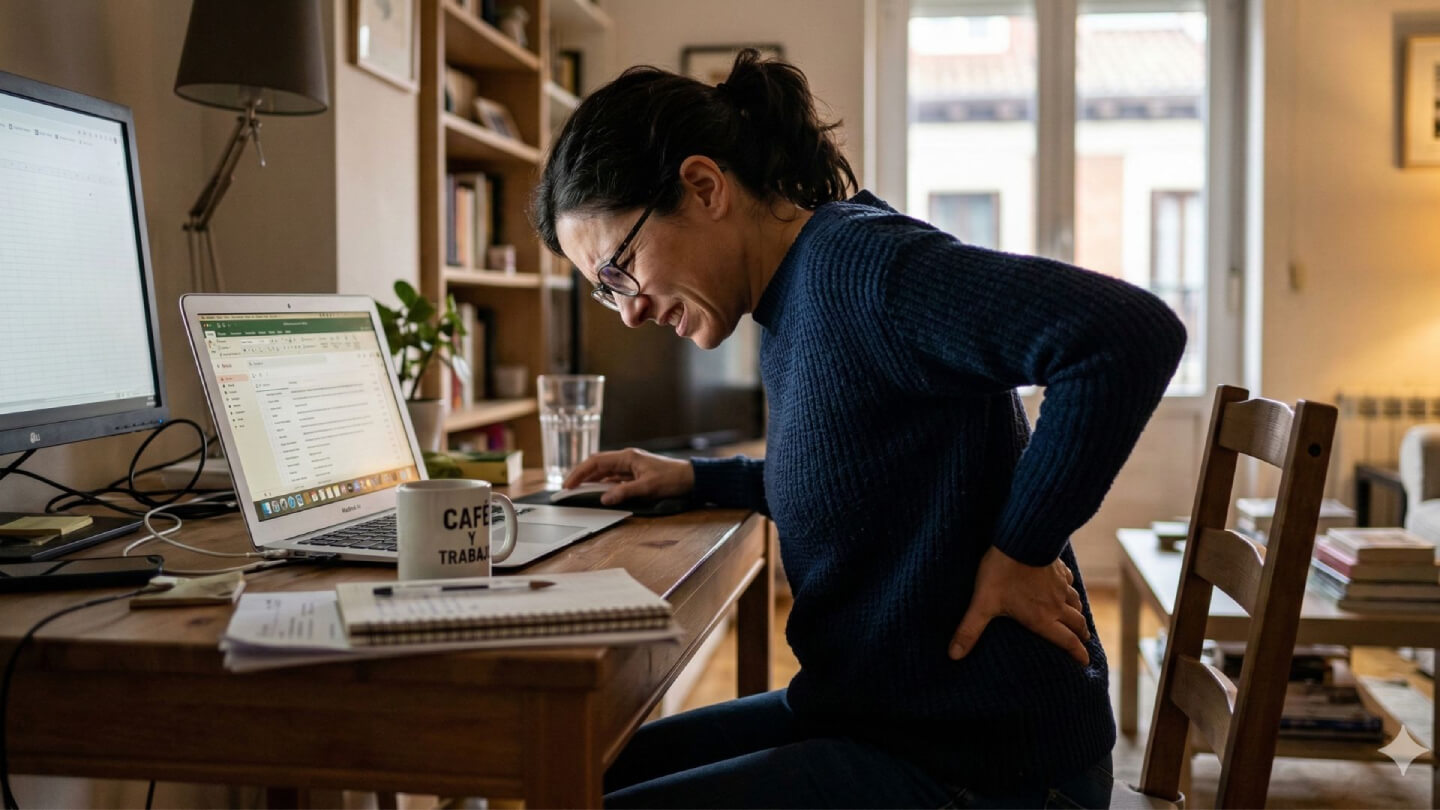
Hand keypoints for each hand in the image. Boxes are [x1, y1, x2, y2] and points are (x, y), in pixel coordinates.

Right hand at [562, 448, 694, 505]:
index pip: (596, 462)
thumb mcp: (648, 487)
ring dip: (591, 480)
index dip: (580, 472)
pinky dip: (603, 484)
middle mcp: (627, 459)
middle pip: (597, 465)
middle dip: (581, 475)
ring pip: (604, 471)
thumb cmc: (673, 479)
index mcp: (627, 457)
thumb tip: (604, 498)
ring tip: (578, 490)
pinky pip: (614, 478)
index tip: (568, 484)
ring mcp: (631, 466)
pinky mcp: (635, 474)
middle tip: (567, 488)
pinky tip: (597, 491)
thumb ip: (624, 492)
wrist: (691, 478)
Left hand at [949, 546, 1090, 665]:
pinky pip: (1070, 582)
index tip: (1085, 662)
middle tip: (1083, 643)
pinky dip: (1071, 590)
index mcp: (1042, 618)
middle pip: (1077, 624)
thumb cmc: (1002, 572)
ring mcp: (1060, 585)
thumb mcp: (983, 603)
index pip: (1066, 641)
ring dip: (1079, 614)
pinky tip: (1067, 588)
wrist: (1020, 538)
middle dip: (1081, 636)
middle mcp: (1056, 604)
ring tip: (1078, 620)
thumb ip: (969, 630)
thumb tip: (953, 655)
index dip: (1078, 654)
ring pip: (1077, 603)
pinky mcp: (1059, 568)